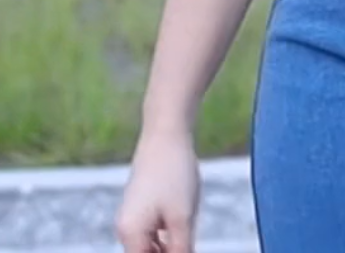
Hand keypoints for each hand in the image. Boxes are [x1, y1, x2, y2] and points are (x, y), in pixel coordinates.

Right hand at [115, 127, 200, 252]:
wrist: (166, 132)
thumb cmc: (174, 173)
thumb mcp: (183, 217)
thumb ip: (181, 250)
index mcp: (130, 235)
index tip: (186, 246)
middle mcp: (125, 229)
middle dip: (172, 249)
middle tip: (188, 229)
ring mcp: (133, 217)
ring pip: (156, 244)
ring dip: (174, 240)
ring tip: (187, 214)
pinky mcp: (142, 205)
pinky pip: (157, 229)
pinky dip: (172, 227)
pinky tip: (186, 209)